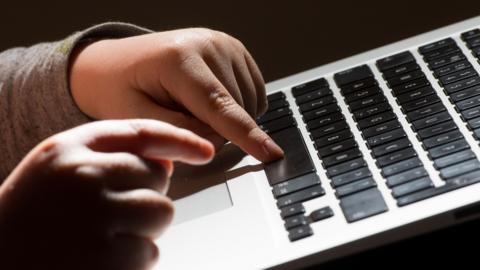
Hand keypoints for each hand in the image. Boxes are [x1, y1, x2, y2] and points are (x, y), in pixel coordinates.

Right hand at [0, 119, 213, 269]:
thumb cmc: (31, 218)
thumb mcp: (58, 170)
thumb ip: (109, 156)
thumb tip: (168, 161)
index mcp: (69, 149)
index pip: (142, 133)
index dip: (180, 139)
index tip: (204, 149)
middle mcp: (84, 176)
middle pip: (157, 176)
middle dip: (146, 195)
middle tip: (111, 214)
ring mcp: (96, 217)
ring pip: (162, 213)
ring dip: (145, 229)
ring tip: (105, 237)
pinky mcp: (108, 258)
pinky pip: (151, 252)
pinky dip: (135, 260)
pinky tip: (101, 259)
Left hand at [69, 28, 282, 161]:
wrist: (119, 63)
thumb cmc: (122, 90)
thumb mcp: (135, 116)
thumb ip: (177, 131)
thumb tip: (216, 143)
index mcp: (180, 59)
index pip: (219, 106)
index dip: (246, 135)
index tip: (270, 154)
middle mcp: (209, 44)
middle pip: (235, 110)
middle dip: (216, 129)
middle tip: (180, 118)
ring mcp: (226, 44)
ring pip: (249, 104)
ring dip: (228, 119)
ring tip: (192, 106)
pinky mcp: (236, 50)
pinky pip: (254, 93)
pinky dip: (239, 107)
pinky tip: (211, 102)